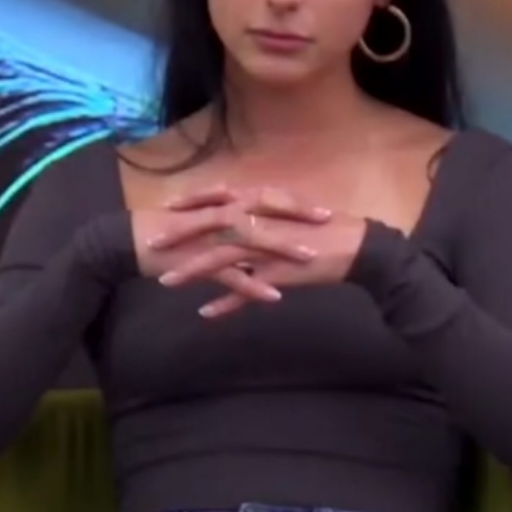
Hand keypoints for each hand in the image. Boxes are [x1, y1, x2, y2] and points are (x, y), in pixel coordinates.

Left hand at [150, 185, 366, 317]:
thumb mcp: (294, 214)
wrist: (357, 247)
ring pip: (222, 258)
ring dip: (192, 270)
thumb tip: (249, 211)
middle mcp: (262, 223)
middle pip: (212, 226)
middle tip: (154, 244)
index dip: (194, 203)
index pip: (222, 199)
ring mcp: (268, 249)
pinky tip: (206, 313)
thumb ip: (269, 214)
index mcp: (266, 204)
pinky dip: (225, 302)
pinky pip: (245, 290)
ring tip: (167, 283)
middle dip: (181, 235)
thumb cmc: (327, 229)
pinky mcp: (278, 274)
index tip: (171, 206)